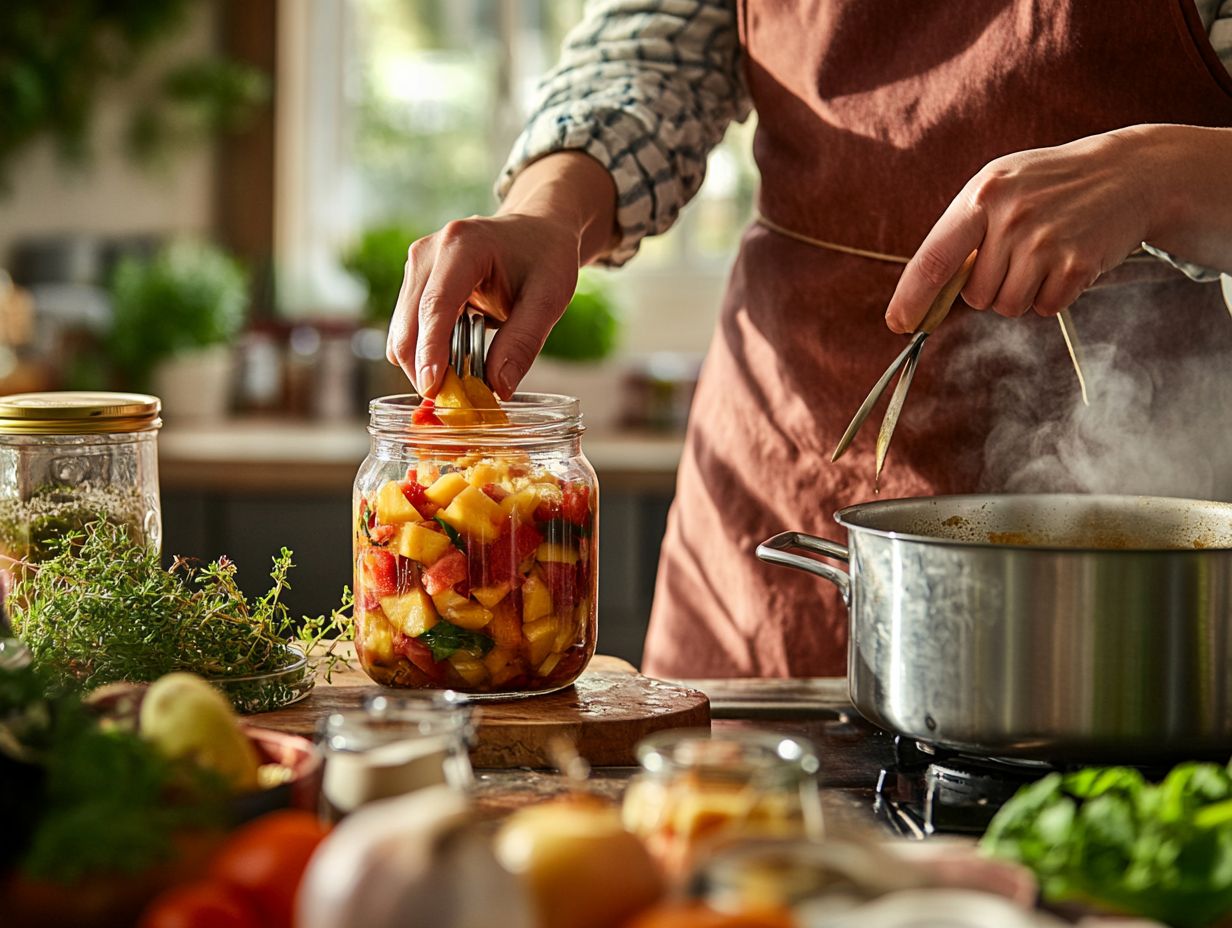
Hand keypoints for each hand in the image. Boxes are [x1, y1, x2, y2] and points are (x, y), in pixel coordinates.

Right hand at [386, 152, 617, 397]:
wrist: (535, 230)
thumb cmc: (545, 257)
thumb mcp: (550, 297)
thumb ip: (524, 341)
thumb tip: (499, 388)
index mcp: (462, 245)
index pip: (436, 305)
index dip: (431, 351)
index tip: (432, 389)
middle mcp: (429, 252)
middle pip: (409, 322)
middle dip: (424, 367)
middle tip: (453, 403)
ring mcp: (416, 265)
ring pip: (403, 330)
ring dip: (424, 363)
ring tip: (460, 383)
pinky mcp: (414, 282)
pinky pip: (409, 328)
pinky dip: (426, 353)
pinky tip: (453, 364)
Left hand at [883, 126, 1211, 333]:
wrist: (1128, 173)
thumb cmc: (1047, 185)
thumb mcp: (998, 188)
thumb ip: (961, 235)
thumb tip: (927, 298)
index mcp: (982, 195)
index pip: (934, 258)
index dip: (911, 297)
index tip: (898, 323)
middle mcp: (1011, 219)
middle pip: (975, 296)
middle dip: (990, 286)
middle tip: (1018, 252)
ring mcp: (1045, 242)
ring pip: (1007, 306)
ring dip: (1021, 293)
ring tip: (1043, 253)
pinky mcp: (1076, 264)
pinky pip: (1044, 308)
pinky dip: (1052, 294)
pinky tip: (1067, 260)